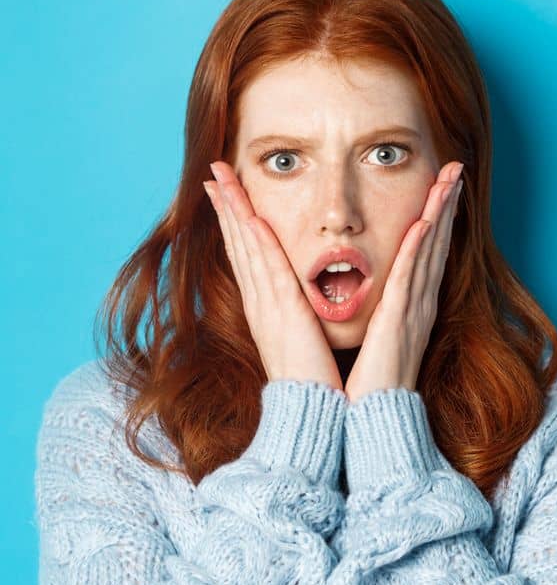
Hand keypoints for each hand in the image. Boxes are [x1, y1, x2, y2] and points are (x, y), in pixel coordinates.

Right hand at [202, 160, 343, 390]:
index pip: (248, 254)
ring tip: (221, 179)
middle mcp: (260, 302)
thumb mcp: (304, 337)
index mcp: (267, 307)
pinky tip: (251, 217)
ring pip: (247, 248)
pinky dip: (258, 242)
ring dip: (235, 211)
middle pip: (239, 243)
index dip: (235, 221)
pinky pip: (269, 270)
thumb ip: (299, 315)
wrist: (312, 411)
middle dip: (226, 205)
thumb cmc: (314, 379)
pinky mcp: (283, 313)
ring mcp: (267, 306)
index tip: (225, 192)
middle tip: (213, 172)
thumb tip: (299, 302)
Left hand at [343, 161, 466, 403]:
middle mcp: (419, 304)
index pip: (426, 252)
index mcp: (410, 306)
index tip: (441, 187)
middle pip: (437, 244)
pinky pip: (411, 279)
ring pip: (429, 252)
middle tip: (455, 169)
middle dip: (446, 204)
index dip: (437, 217)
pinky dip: (420, 250)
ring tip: (449, 181)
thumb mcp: (374, 339)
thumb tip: (371, 296)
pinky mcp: (400, 322)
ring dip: (440, 214)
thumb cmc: (367, 385)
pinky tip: (425, 224)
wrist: (371, 420)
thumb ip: (379, 314)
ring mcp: (413, 312)